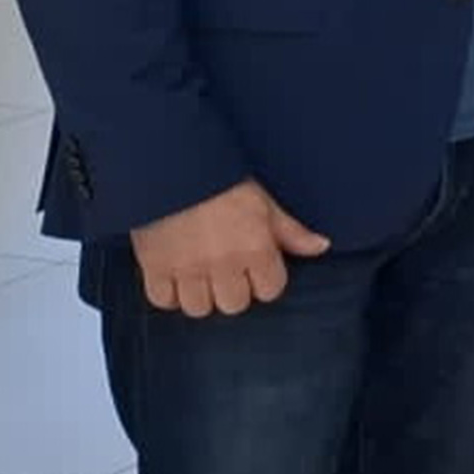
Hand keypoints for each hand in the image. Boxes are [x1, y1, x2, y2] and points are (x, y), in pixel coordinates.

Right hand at [128, 180, 330, 317]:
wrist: (172, 165)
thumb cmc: (220, 180)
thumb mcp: (265, 202)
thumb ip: (291, 231)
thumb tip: (320, 246)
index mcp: (255, 248)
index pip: (270, 290)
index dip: (264, 279)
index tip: (255, 267)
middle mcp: (222, 263)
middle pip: (234, 304)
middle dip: (233, 289)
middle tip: (226, 270)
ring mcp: (186, 268)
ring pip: (199, 307)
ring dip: (201, 294)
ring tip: (200, 274)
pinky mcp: (154, 267)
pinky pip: (162, 300)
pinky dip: (168, 293)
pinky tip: (175, 275)